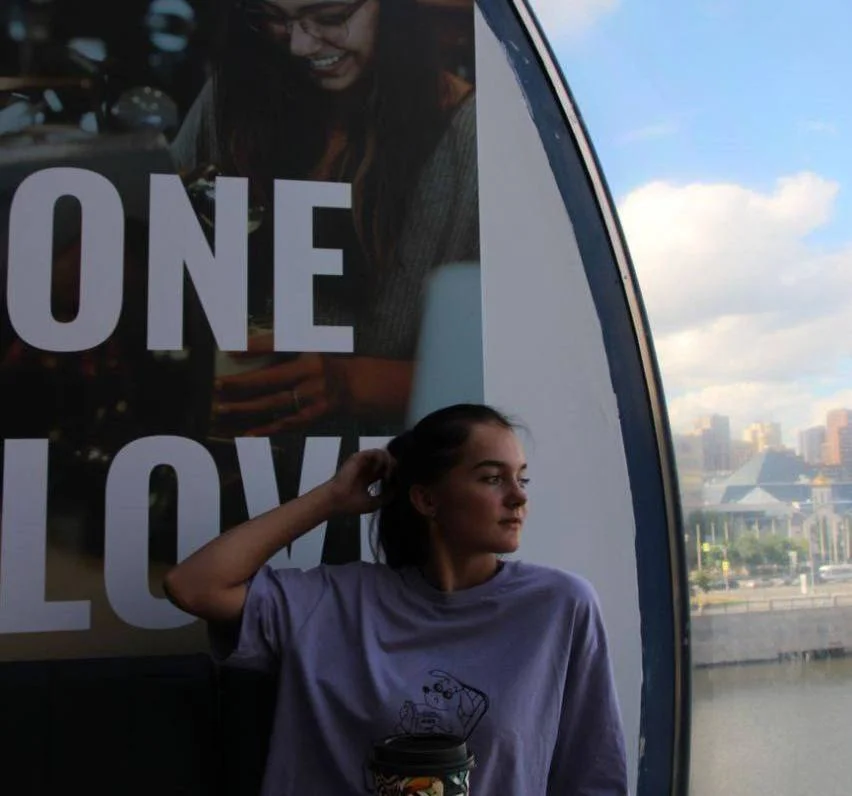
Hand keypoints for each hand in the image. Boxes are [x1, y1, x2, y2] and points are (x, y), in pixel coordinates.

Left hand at [212, 337, 415, 434]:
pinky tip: (246, 433)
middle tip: (216, 386)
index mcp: (309, 353)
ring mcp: (314, 398)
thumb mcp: (305, 347)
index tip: (227, 351)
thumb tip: (236, 348)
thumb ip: (275, 347)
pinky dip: (266, 429)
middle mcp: (312, 375)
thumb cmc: (322, 363)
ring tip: (222, 409)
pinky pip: (287, 424)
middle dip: (242, 384)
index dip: (252, 348)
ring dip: (247, 408)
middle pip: (271, 380)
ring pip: (275, 404)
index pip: (277, 347)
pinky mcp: (315, 417)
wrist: (354, 386)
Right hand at [325, 448, 394, 515]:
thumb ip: (386, 497)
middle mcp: (366, 468)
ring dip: (390, 464)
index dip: (394, 474)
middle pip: (386, 461)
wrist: (336, 500)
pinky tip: (382, 473)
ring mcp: (363, 462)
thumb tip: (397, 490)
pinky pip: (376, 452)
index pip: (385, 471)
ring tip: (388, 476)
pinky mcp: (359, 457)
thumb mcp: (373, 503)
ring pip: (383, 454)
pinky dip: (382, 461)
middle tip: (397, 477)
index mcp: (368, 478)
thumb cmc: (351, 503)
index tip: (400, 482)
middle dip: (395, 467)